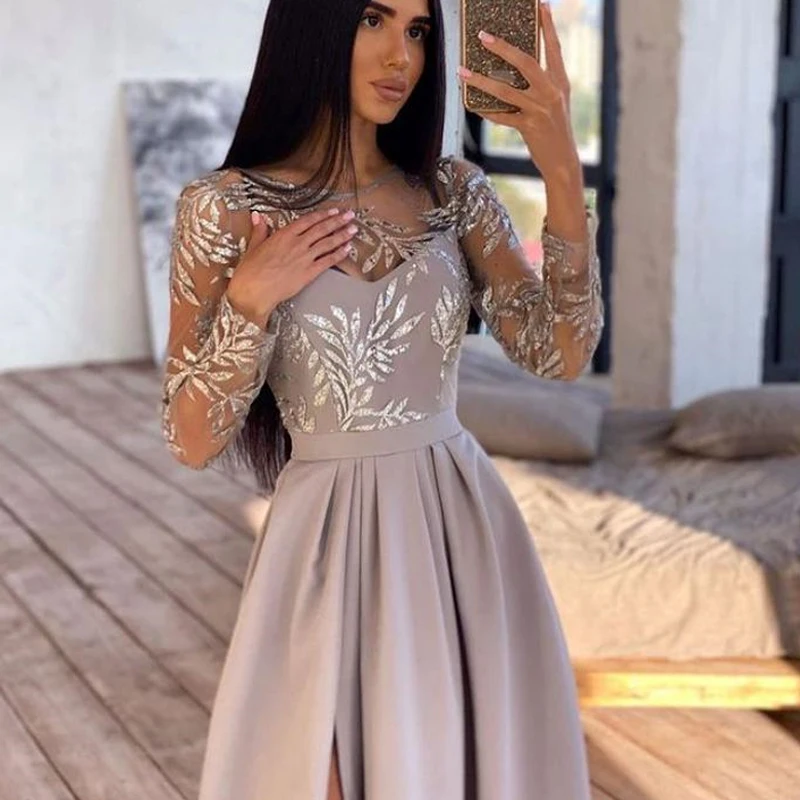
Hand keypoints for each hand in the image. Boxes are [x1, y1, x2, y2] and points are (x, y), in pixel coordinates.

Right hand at [226, 208, 357, 325]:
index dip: (323, 215)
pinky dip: (338, 254)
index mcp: (284, 235)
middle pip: (322, 229)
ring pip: (327, 243)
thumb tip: (258, 216)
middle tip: (350, 216)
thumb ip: (260, 230)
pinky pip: (327, 261)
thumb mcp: (253, 246)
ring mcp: (304, 258)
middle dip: (338, 221)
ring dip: (342, 235)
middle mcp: (297, 244)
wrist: (254, 291)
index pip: (308, 221)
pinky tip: (347, 249)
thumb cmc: (250, 271)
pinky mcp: (309, 273)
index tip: (333, 211)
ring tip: (353, 229)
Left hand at [457, 2, 580, 183]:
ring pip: (505, 90)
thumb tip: (514, 67)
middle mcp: (551, 92)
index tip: (540, 4)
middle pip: (525, 62)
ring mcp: (540, 110)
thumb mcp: (555, 101)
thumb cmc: (555, 129)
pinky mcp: (528, 127)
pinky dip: (484, 110)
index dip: (547, 25)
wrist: (563, 160)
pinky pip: (501, 115)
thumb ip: (541, 84)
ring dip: (480, 80)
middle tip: (482, 36)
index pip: (554, 47)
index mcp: (560, 81)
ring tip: (462, 72)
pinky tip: (471, 104)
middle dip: (502, 47)